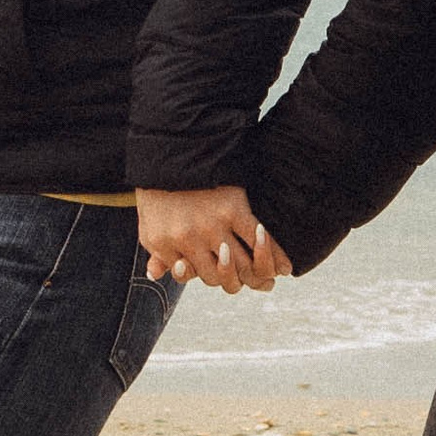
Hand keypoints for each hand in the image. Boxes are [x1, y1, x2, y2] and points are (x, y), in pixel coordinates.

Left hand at [136, 185, 286, 293]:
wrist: (173, 152)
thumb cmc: (160, 193)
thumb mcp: (150, 224)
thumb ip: (157, 253)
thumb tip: (156, 276)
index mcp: (166, 246)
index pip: (195, 277)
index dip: (212, 278)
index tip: (225, 274)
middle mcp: (190, 240)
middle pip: (223, 279)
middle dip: (242, 282)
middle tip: (259, 283)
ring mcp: (213, 225)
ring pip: (244, 266)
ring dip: (260, 274)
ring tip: (269, 277)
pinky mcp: (233, 209)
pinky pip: (259, 241)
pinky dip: (275, 255)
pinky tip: (285, 266)